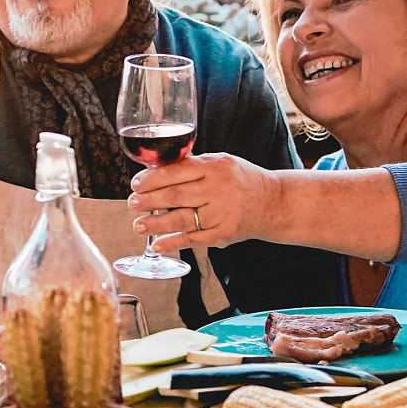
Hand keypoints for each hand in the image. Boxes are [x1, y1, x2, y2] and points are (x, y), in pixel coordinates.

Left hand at [128, 152, 280, 254]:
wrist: (274, 203)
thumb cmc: (241, 180)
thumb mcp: (221, 162)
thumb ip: (192, 165)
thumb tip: (156, 166)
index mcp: (215, 166)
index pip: (177, 171)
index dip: (152, 178)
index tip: (135, 183)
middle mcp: (218, 189)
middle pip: (176, 195)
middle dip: (149, 201)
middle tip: (132, 203)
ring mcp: (221, 213)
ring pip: (182, 219)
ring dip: (156, 224)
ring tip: (138, 225)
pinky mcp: (224, 234)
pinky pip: (194, 239)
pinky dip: (173, 243)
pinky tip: (157, 245)